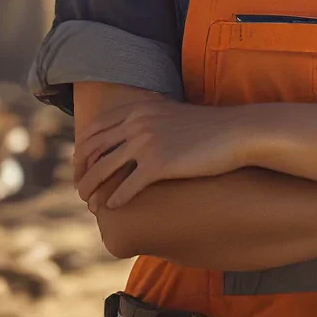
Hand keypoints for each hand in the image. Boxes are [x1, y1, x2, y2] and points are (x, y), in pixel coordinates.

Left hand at [73, 99, 256, 210]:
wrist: (235, 132)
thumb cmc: (207, 127)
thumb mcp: (172, 113)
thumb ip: (149, 116)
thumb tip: (131, 130)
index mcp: (139, 109)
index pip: (95, 129)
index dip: (83, 150)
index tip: (81, 167)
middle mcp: (138, 123)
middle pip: (93, 150)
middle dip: (81, 172)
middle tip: (81, 189)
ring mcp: (147, 143)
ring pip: (103, 170)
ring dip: (91, 189)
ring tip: (90, 204)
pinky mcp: (159, 164)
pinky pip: (126, 187)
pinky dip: (115, 199)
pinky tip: (113, 207)